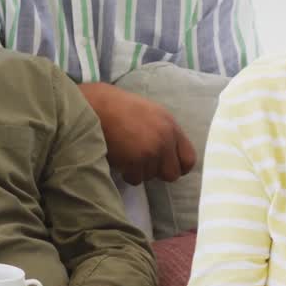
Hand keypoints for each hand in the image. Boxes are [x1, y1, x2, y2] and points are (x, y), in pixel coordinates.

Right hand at [81, 83, 196, 184]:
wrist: (96, 106)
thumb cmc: (120, 107)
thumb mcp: (152, 113)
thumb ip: (164, 133)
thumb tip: (170, 155)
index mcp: (171, 126)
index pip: (189, 159)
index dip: (179, 167)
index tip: (168, 167)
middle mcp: (165, 140)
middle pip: (172, 174)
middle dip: (158, 172)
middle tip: (144, 164)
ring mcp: (150, 151)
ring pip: (151, 177)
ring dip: (140, 171)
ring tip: (128, 155)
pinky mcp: (134, 161)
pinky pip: (135, 179)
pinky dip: (127, 174)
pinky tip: (120, 160)